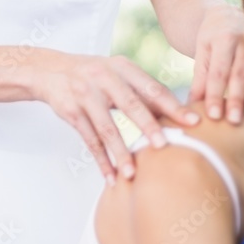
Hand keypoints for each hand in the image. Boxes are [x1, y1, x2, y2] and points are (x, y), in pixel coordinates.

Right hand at [33, 53, 200, 183]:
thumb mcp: (117, 73)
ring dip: (120, 153)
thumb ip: (141, 90)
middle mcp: (104, 78)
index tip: (193, 122)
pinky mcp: (71, 111)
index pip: (152, 88)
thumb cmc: (93, 74)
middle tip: (164, 146)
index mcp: (123, 67)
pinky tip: (110, 176)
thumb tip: (176, 114)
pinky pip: (88, 140)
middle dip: (148, 127)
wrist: (50, 70)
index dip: (173, 106)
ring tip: (132, 174)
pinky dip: (100, 160)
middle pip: (130, 105)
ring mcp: (86, 95)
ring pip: (107, 128)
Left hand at [189, 3, 243, 123]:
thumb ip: (199, 77)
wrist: (229, 14)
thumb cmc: (212, 36)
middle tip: (233, 121)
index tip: (212, 115)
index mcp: (224, 39)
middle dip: (237, 98)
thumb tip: (192, 104)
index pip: (218, 72)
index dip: (215, 94)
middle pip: (240, 74)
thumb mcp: (201, 50)